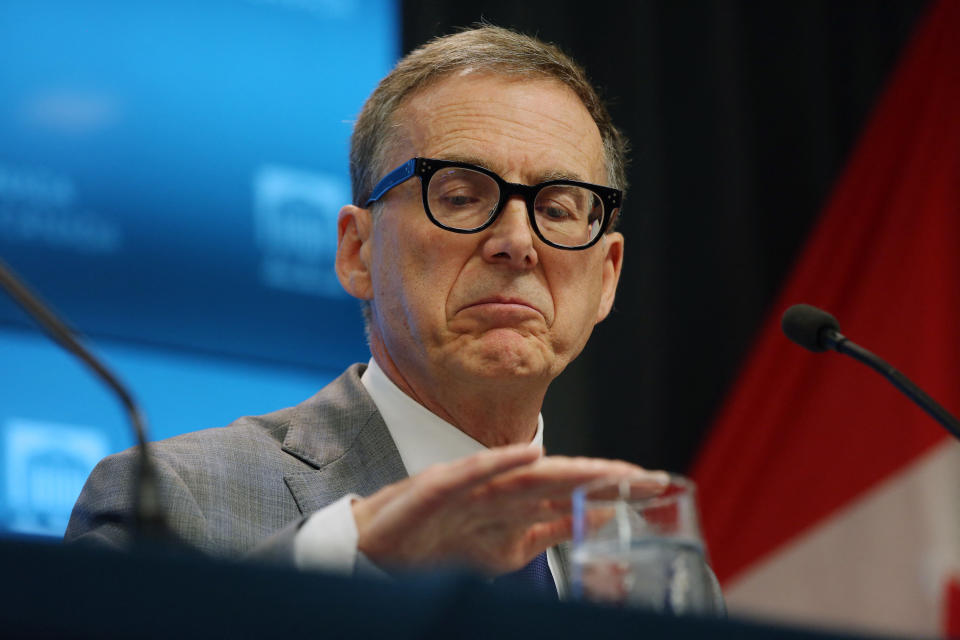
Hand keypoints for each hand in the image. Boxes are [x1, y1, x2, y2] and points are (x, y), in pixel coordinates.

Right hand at [351, 445, 668, 574]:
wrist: (375, 546)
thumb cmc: (437, 540)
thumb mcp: (503, 548)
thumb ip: (545, 532)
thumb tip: (593, 523)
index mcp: (515, 504)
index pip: (573, 492)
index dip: (613, 487)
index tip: (656, 486)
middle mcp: (498, 490)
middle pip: (559, 480)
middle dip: (605, 477)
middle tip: (651, 478)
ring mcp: (467, 488)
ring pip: (524, 475)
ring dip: (568, 470)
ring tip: (608, 469)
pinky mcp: (435, 489)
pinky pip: (468, 474)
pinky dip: (497, 462)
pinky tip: (526, 453)